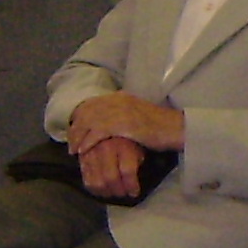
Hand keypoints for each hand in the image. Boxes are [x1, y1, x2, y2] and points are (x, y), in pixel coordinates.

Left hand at [66, 91, 186, 154]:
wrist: (176, 129)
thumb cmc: (160, 127)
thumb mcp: (138, 115)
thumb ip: (123, 114)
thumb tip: (107, 125)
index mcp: (121, 97)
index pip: (92, 104)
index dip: (80, 118)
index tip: (74, 132)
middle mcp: (118, 100)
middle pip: (87, 112)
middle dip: (76, 128)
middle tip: (71, 143)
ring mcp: (121, 110)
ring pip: (89, 122)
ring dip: (79, 137)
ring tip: (75, 150)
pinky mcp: (123, 123)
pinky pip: (98, 132)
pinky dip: (88, 141)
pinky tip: (84, 150)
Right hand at [78, 137, 145, 200]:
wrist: (106, 124)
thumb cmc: (126, 137)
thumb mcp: (137, 145)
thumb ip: (137, 161)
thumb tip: (134, 181)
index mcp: (122, 145)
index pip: (127, 171)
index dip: (131, 185)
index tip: (135, 192)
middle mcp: (106, 149)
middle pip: (110, 177)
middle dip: (119, 190)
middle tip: (125, 193)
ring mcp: (91, 154)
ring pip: (97, 181)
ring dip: (107, 192)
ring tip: (114, 193)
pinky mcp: (82, 159)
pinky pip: (86, 179)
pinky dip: (95, 189)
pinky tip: (103, 191)